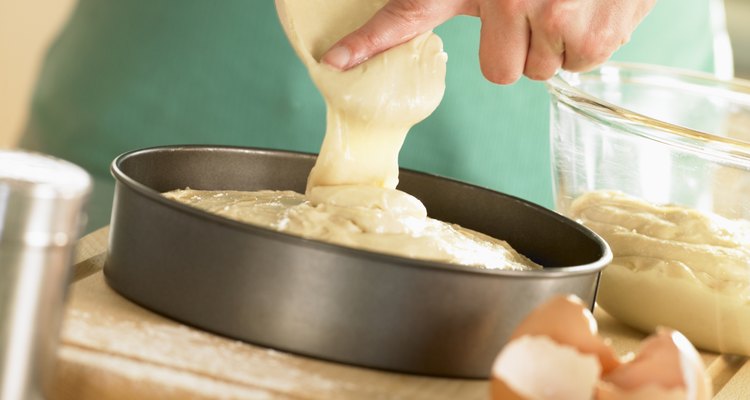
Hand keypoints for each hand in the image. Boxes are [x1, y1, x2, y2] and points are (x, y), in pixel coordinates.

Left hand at [320, 0, 654, 83]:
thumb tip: (473, 0)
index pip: (407, 13)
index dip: (369, 41)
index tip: (336, 61)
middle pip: (500, 72)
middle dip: (519, 49)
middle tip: (538, 8)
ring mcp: (554, 18)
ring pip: (542, 71)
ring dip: (557, 43)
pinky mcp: (594, 35)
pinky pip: (579, 66)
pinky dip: (589, 42)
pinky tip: (594, 5)